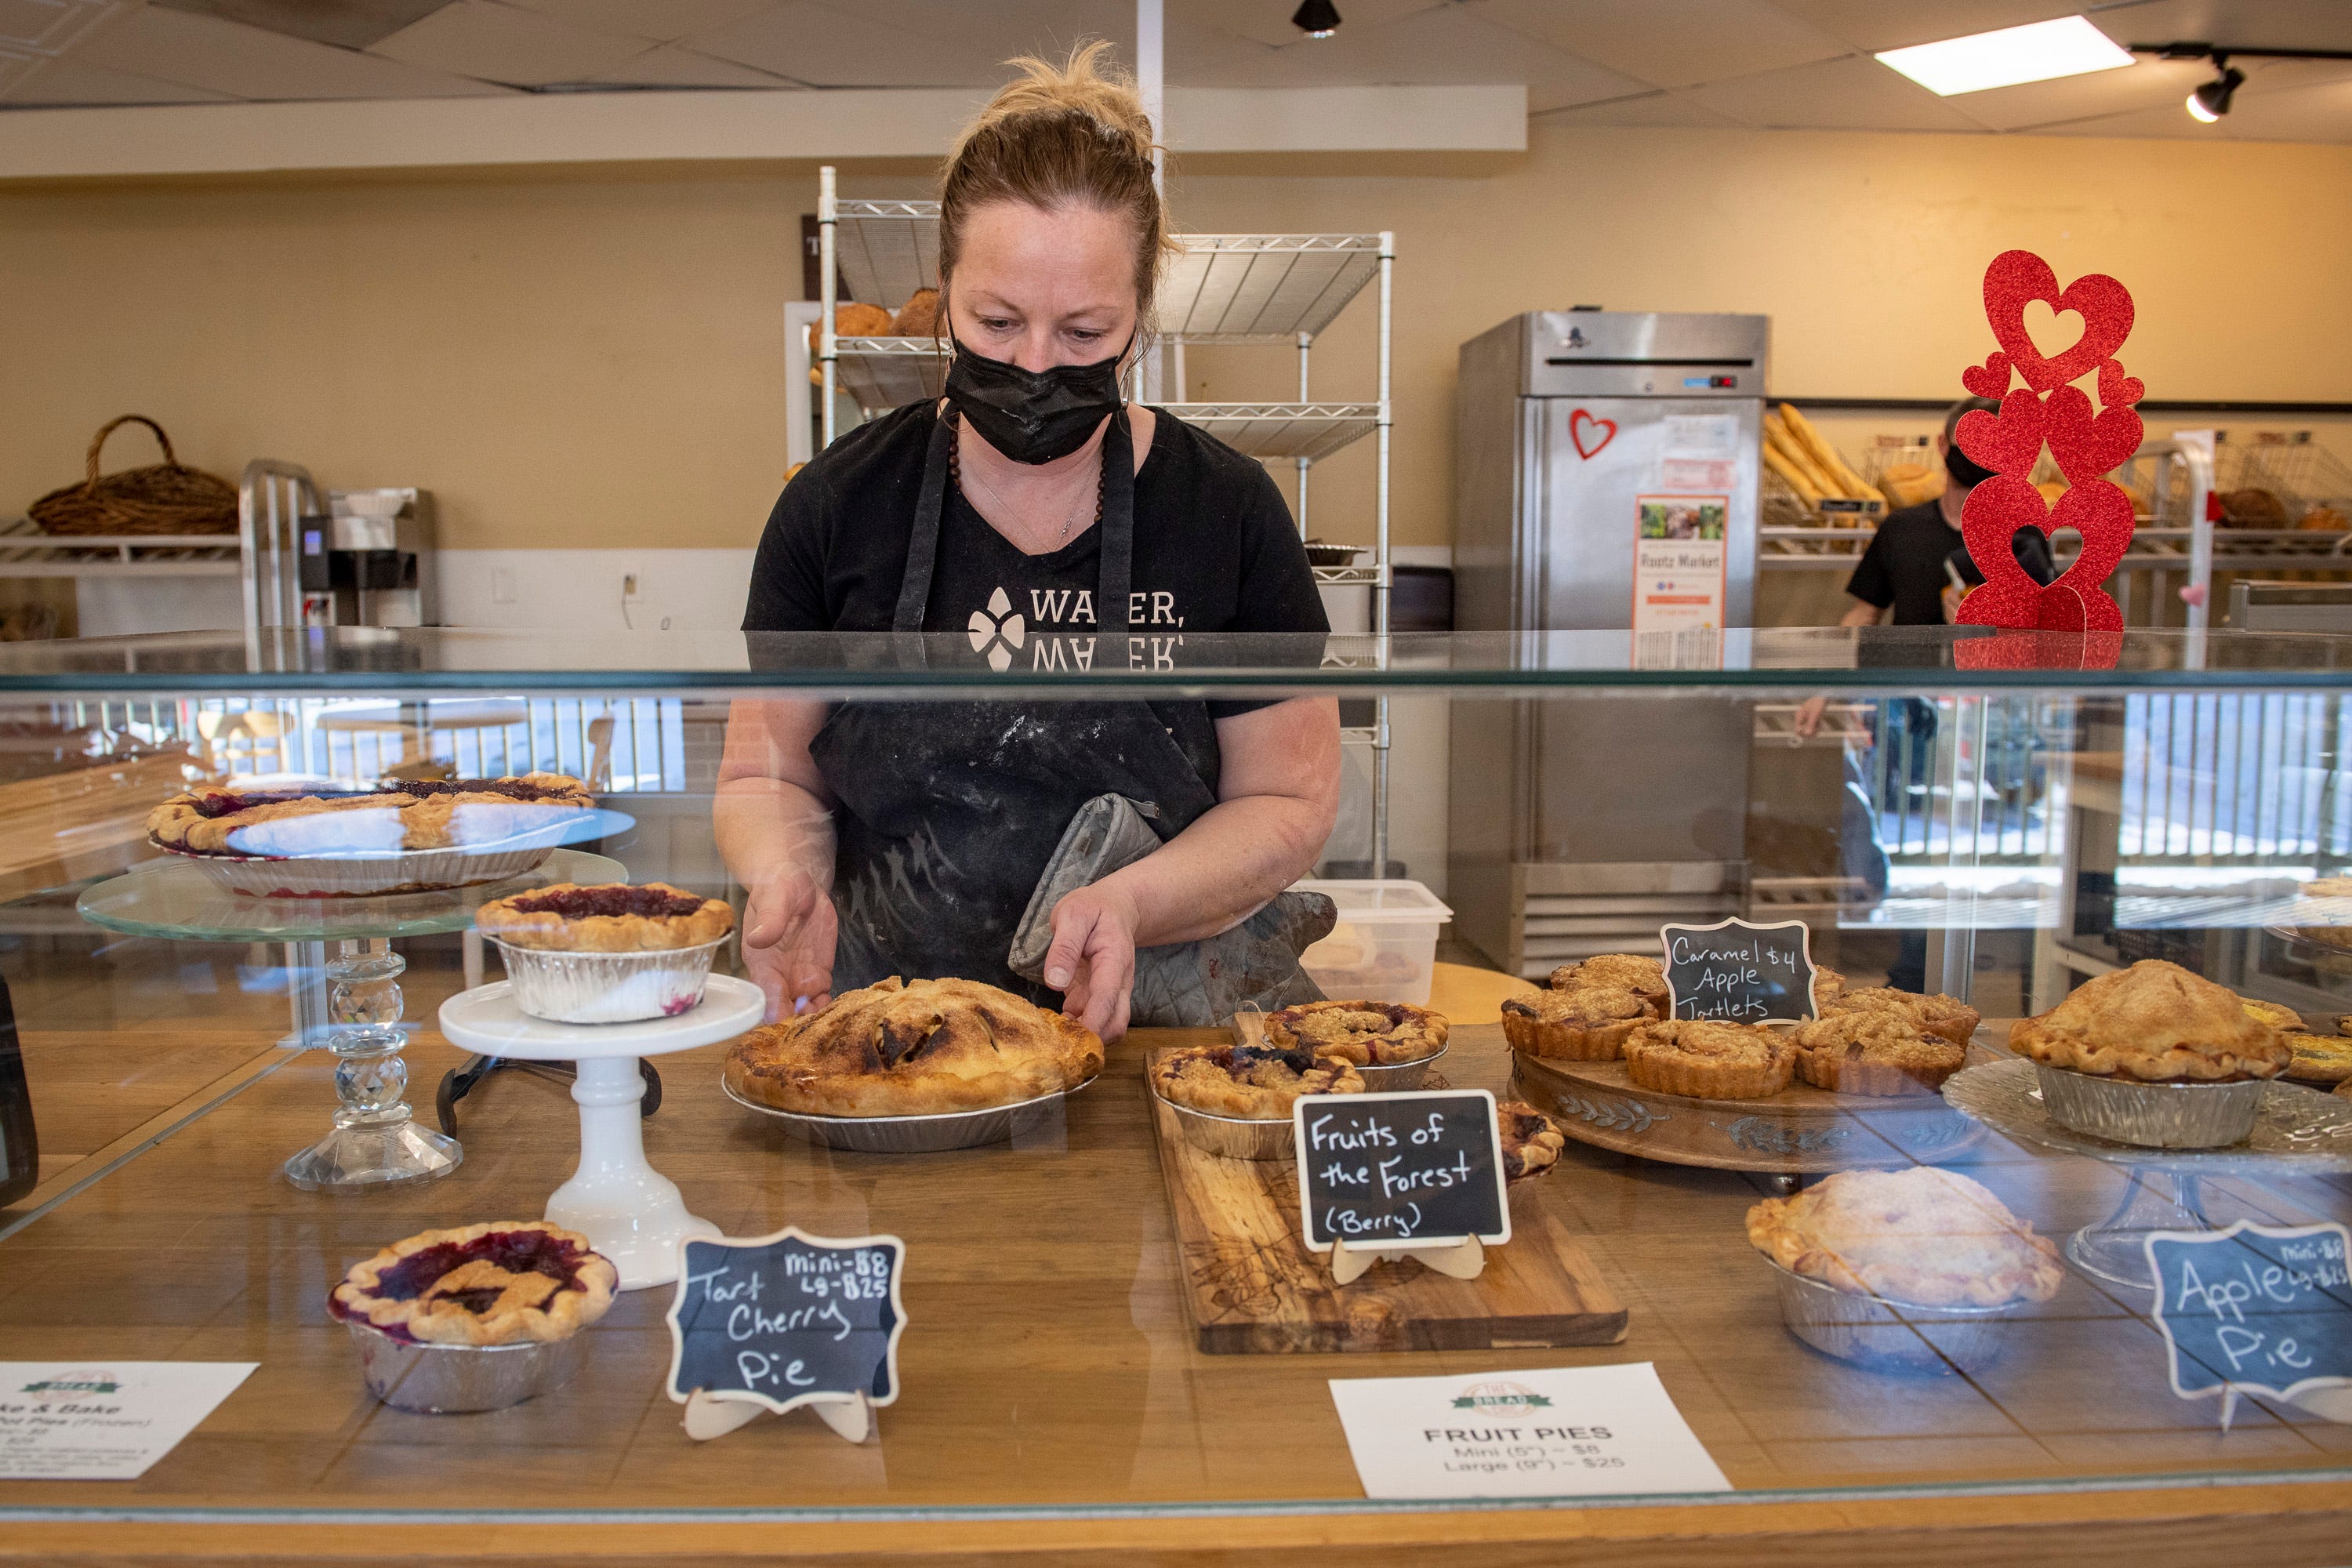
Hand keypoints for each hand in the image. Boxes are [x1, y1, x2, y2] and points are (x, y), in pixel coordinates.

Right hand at [741, 870, 835, 1022]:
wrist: (801, 884)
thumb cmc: (781, 886)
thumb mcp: (776, 896)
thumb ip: (770, 918)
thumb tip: (757, 939)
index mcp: (761, 963)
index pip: (765, 997)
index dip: (777, 1013)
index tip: (793, 1021)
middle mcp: (777, 977)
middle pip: (784, 1013)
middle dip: (799, 1026)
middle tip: (821, 1027)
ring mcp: (798, 979)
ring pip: (805, 1012)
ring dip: (817, 1020)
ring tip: (835, 1021)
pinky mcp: (818, 975)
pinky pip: (822, 1000)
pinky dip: (830, 1009)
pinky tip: (843, 1011)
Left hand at [1043, 880, 1139, 1041]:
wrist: (1114, 907)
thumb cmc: (1094, 908)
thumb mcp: (1074, 915)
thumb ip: (1064, 947)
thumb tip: (1055, 981)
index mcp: (1114, 961)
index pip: (1107, 999)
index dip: (1092, 1023)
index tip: (1073, 1039)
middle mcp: (1118, 982)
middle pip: (1116, 1023)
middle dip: (1093, 1039)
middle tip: (1060, 1040)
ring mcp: (1110, 992)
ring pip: (1107, 1027)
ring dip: (1083, 1035)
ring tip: (1053, 1032)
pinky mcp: (1096, 996)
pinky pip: (1091, 1020)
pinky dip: (1076, 1027)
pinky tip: (1054, 1023)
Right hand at [1792, 695, 1828, 739]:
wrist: (1823, 695)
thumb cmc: (1818, 703)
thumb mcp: (1815, 714)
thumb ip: (1811, 724)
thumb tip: (1807, 734)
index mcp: (1799, 717)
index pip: (1797, 731)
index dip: (1804, 734)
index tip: (1811, 734)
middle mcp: (1801, 718)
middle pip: (1803, 731)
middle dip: (1811, 731)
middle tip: (1818, 727)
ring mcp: (1806, 718)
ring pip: (1809, 729)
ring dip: (1815, 728)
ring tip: (1820, 722)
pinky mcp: (1811, 718)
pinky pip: (1813, 725)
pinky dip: (1817, 725)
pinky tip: (1820, 721)